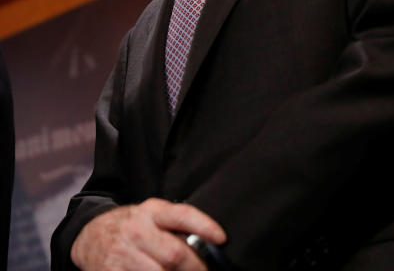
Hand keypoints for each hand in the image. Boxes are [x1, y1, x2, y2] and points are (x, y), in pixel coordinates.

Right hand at [70, 198, 226, 269]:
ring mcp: (121, 253)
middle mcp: (136, 230)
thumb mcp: (153, 216)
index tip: (222, 238)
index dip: (205, 226)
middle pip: (174, 254)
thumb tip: (208, 245)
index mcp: (152, 211)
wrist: (89, 234)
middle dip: (195, 267)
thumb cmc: (132, 226)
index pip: (182, 215)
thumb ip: (176, 227)